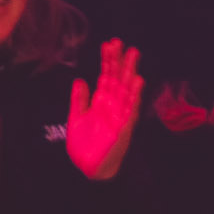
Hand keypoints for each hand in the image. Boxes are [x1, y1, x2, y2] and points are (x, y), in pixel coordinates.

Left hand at [66, 40, 144, 180]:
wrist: (88, 169)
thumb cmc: (85, 146)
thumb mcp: (76, 119)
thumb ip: (79, 100)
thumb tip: (80, 80)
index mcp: (101, 102)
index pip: (106, 76)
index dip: (108, 61)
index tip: (108, 44)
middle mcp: (113, 106)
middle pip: (118, 79)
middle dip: (121, 62)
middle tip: (122, 43)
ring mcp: (120, 116)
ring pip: (127, 90)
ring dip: (130, 73)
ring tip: (133, 56)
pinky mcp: (124, 128)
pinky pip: (130, 109)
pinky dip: (134, 96)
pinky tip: (137, 82)